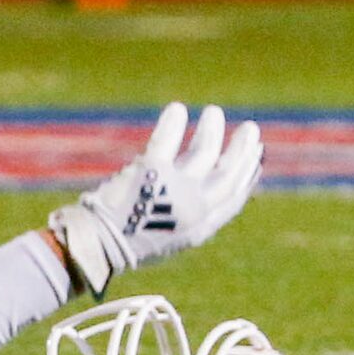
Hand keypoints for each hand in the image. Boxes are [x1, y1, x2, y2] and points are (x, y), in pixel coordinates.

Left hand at [46, 103, 262, 296]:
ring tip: (213, 112)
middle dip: (242, 151)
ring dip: (212, 131)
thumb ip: (187, 212)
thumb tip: (200, 186)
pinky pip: (167, 140)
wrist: (97, 246)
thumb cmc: (127, 241)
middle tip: (251, 129)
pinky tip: (177, 108)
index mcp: (199, 229)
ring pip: (205, 153)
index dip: (248, 175)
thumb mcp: (168, 235)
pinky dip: (172, 123)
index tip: (256, 156)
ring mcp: (173, 191)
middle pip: (228, 174)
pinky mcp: (151, 172)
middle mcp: (193, 210)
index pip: (234, 198)